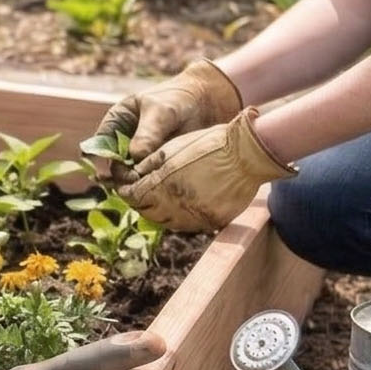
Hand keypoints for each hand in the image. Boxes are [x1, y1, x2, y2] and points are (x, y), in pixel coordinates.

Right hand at [89, 60, 241, 182]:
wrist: (206, 103)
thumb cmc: (177, 99)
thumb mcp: (161, 112)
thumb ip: (148, 133)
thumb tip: (135, 157)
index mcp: (115, 123)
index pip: (99, 145)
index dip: (100, 160)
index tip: (111, 170)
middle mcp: (123, 142)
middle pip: (113, 165)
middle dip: (122, 174)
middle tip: (135, 179)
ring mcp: (140, 156)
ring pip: (130, 175)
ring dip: (137, 181)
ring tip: (148, 184)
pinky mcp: (155, 166)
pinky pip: (149, 179)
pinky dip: (152, 184)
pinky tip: (159, 186)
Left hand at [121, 108, 294, 232]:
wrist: (246, 154)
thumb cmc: (208, 145)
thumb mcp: (171, 149)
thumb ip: (147, 166)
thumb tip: (131, 176)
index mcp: (161, 186)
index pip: (131, 195)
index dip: (124, 187)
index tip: (124, 181)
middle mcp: (175, 207)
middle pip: (146, 212)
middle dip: (139, 200)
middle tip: (140, 189)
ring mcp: (195, 218)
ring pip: (166, 222)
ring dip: (158, 211)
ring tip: (160, 197)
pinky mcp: (212, 222)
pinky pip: (189, 224)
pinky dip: (180, 216)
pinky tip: (182, 204)